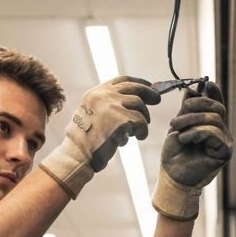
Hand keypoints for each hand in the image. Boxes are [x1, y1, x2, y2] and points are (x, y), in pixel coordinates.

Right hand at [40, 77, 160, 197]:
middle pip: (134, 88)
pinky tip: (138, 137)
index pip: (121, 81)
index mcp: (95, 93)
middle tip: (157, 99)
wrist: (78, 156)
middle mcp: (103, 96)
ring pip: (139, 105)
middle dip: (148, 93)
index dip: (138, 82)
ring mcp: (112, 106)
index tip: (148, 85)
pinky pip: (141, 122)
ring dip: (143, 118)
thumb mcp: (91, 114)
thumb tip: (133, 100)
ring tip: (139, 131)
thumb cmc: (84, 141)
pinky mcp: (121, 120)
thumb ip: (107, 105)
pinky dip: (142, 130)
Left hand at [152, 80, 232, 219]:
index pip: (217, 103)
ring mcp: (225, 142)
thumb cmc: (175, 154)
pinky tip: (185, 139)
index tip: (205, 83)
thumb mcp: (178, 125)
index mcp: (213, 124)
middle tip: (175, 120)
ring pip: (214, 118)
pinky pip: (214, 132)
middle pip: (217, 107)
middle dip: (194, 107)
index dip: (213, 92)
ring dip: (191, 121)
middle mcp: (223, 132)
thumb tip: (191, 89)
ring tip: (177, 132)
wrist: (172, 176)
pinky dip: (196, 132)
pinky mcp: (224, 152)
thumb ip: (186, 109)